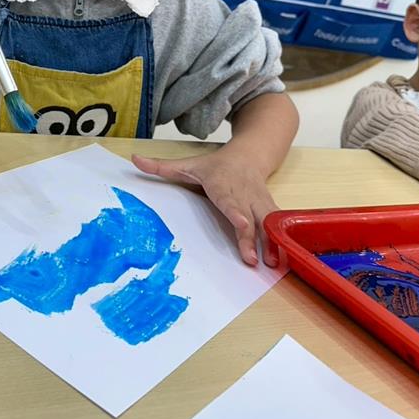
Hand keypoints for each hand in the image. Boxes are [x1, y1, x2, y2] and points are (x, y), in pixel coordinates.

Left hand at [131, 151, 278, 266]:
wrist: (249, 154)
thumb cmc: (215, 165)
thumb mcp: (188, 164)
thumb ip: (161, 166)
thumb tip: (133, 159)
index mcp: (222, 184)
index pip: (230, 200)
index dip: (237, 212)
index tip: (242, 223)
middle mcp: (243, 194)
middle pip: (251, 217)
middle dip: (254, 237)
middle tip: (254, 259)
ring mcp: (259, 202)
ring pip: (268, 223)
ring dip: (272, 243)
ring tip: (273, 264)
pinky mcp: (271, 209)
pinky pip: (278, 225)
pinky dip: (282, 240)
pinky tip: (285, 259)